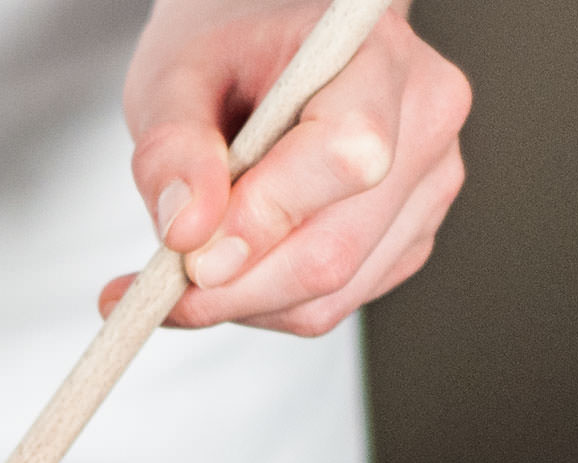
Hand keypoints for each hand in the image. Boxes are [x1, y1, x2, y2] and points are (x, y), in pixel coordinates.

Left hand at [103, 0, 470, 335]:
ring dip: (239, 304)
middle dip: (232, 288)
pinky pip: (331, 305)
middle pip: (334, 250)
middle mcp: (425, 124)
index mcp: (381, 58)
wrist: (272, 42)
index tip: (188, 255)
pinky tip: (226, 269)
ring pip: (330, 295)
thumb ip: (172, 149)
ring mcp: (425, 188)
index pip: (346, 157)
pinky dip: (263, 305)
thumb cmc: (228, 49)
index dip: (264, 218)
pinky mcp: (406, 238)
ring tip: (177, 274)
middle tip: (152, 289)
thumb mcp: (176, 77)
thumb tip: (186, 233)